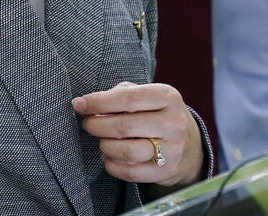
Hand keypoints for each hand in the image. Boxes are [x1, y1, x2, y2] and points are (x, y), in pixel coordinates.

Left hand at [73, 81, 203, 189]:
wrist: (187, 144)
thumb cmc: (155, 113)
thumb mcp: (146, 95)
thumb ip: (118, 95)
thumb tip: (83, 104)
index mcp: (168, 97)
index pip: (128, 98)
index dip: (99, 102)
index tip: (80, 104)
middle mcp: (174, 123)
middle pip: (124, 126)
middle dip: (97, 125)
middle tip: (88, 124)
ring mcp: (172, 150)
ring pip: (126, 151)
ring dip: (105, 146)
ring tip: (102, 140)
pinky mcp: (166, 171)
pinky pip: (130, 172)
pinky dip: (111, 165)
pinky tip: (109, 157)